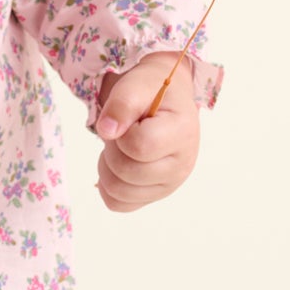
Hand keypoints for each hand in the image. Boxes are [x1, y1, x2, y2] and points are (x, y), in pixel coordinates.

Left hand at [92, 53, 199, 212]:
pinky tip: (119, 163)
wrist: (164, 101)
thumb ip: (122, 104)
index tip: (130, 121)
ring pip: (118, 192)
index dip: (123, 133)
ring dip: (107, 166)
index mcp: (183, 133)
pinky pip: (117, 203)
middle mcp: (181, 165)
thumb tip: (106, 131)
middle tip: (123, 131)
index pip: (139, 146)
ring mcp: (168, 186)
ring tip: (121, 146)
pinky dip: (108, 184)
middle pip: (125, 172)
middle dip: (112, 148)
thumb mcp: (137, 85)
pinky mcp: (153, 196)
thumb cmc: (151, 91)